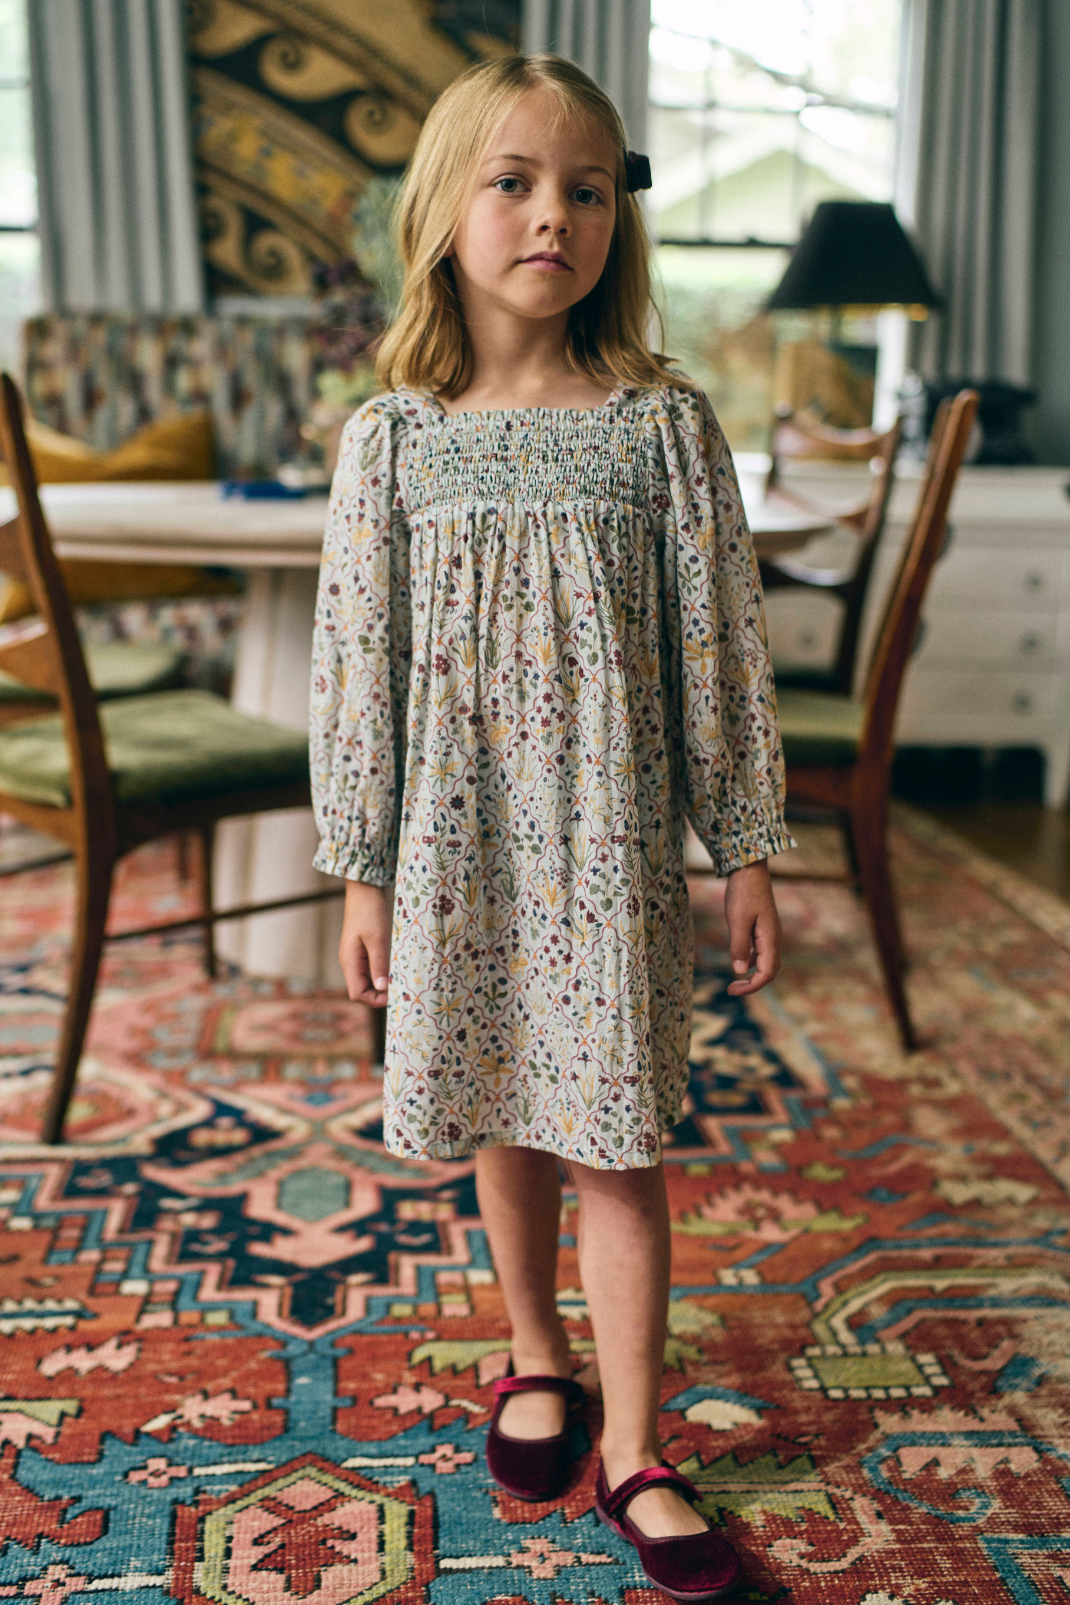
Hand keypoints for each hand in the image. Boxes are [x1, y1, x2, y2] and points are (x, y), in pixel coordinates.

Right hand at [339, 881, 390, 1006]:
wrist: (364, 890)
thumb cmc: (370, 912)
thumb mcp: (377, 939)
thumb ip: (378, 964)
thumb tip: (381, 988)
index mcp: (349, 962)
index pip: (357, 994)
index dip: (374, 999)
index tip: (394, 993)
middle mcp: (350, 962)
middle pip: (361, 990)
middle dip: (379, 994)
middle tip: (400, 988)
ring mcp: (355, 956)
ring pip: (367, 980)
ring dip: (382, 983)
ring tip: (399, 979)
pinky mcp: (362, 950)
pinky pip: (370, 969)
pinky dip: (382, 972)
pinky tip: (394, 968)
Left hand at [723, 860, 780, 995]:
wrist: (750, 870)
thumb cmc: (743, 893)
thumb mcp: (737, 920)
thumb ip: (738, 946)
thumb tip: (738, 971)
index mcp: (770, 939)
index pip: (767, 973)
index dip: (752, 986)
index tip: (732, 990)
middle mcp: (774, 938)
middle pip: (769, 971)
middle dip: (752, 984)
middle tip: (731, 989)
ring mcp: (770, 933)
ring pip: (766, 962)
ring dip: (752, 974)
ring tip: (734, 982)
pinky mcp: (763, 928)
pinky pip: (761, 952)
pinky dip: (751, 961)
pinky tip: (740, 963)